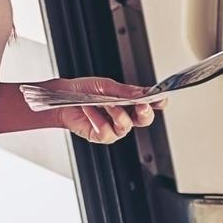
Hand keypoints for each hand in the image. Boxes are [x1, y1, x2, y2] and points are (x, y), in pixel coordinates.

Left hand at [45, 76, 163, 144]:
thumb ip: (124, 91)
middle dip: (145, 112)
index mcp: (128, 102)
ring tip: (106, 103)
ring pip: (126, 126)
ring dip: (117, 113)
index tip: (161, 98)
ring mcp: (113, 128)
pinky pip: (106, 132)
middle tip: (141, 104)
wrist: (61, 98)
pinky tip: (90, 110)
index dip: (158, 102)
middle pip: (144, 120)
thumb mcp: (104, 86)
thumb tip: (142, 93)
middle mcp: (124, 116)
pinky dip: (98, 119)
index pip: (149, 103)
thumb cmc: (82, 90)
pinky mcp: (100, 136)